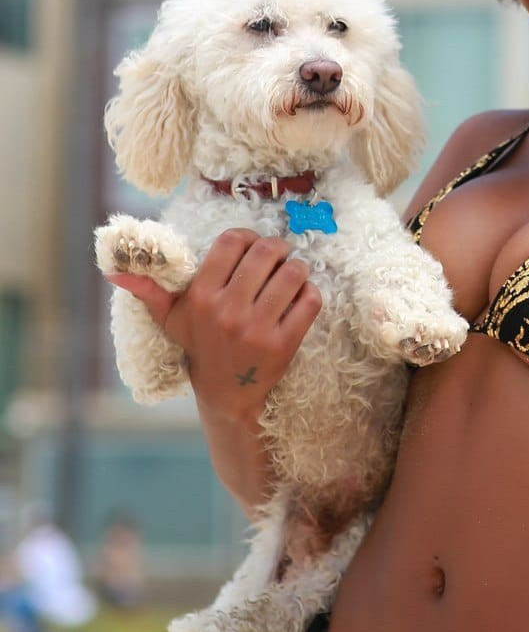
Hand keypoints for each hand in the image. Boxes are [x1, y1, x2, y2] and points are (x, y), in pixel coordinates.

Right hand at [106, 228, 320, 423]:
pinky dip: (311, 292)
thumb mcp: (172, 319)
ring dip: (298, 267)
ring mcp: (258, 328)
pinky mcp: (284, 344)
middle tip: (279, 255)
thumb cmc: (201, 348)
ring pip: (293, 273)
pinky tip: (302, 296)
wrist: (228, 394)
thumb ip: (148, 291)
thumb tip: (114, 270)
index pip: (231, 242)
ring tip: (294, 272)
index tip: (252, 246)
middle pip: (266, 253)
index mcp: (201, 297)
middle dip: (278, 248)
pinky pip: (310, 301)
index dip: (247, 236)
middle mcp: (228, 311)